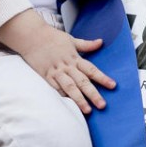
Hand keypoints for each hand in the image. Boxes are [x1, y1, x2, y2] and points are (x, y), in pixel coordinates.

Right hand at [0, 11, 114, 113]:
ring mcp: (56, 71)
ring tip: (87, 110)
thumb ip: (86, 44)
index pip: (91, 69)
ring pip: (69, 87)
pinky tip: (69, 106)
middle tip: (102, 105)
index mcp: (75, 57)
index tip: (113, 85)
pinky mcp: (46, 76)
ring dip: (79, 99)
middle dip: (93, 94)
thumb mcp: (71, 39)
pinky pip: (55, 88)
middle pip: (82, 81)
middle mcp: (67, 66)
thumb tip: (101, 42)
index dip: (102, 78)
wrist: (32, 36)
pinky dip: (62, 96)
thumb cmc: (52, 37)